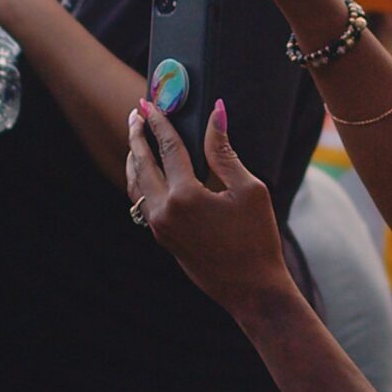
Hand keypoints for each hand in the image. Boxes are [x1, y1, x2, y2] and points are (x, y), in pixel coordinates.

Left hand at [127, 99, 290, 314]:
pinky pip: (142, 202)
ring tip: (136, 139)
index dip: (160, 122)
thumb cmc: (257, 238)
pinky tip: (146, 173)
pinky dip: (140, 181)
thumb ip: (224, 151)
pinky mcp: (162, 239)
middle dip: (138, 135)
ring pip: (136, 185)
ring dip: (134, 159)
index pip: (167, 147)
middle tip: (137, 113)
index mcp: (185, 195)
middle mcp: (164, 211)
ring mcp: (159, 227)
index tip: (151, 102)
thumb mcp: (248, 189)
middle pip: (142, 163)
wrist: (252, 289)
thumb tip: (216, 114)